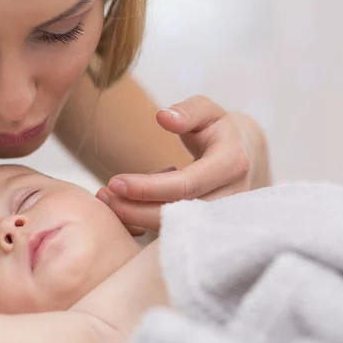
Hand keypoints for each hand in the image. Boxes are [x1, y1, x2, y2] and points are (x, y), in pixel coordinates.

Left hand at [96, 95, 269, 231]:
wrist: (239, 155)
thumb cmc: (216, 129)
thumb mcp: (207, 110)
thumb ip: (188, 111)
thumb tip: (164, 118)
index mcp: (232, 164)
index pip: (186, 185)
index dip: (148, 188)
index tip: (115, 182)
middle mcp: (232, 197)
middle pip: (178, 214)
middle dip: (136, 210)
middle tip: (103, 197)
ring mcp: (222, 218)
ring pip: (174, 228)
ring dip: (136, 218)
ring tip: (108, 201)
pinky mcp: (208, 228)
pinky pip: (173, 232)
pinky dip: (144, 222)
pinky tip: (122, 208)